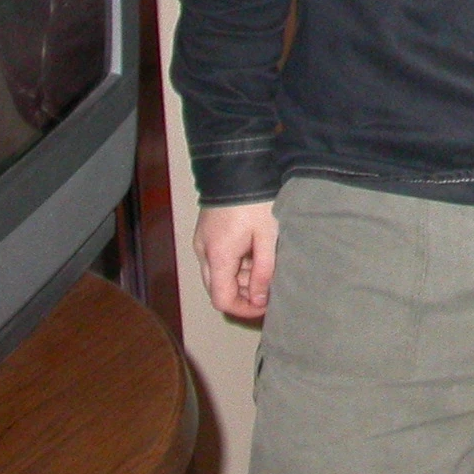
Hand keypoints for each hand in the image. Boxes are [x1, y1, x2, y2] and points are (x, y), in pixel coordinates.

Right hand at [194, 202, 279, 319]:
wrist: (239, 164)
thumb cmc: (257, 199)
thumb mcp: (268, 236)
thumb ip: (264, 271)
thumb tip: (259, 300)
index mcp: (218, 256)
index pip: (222, 299)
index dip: (244, 309)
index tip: (266, 305)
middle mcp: (204, 252)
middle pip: (218, 288)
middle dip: (245, 293)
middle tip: (270, 286)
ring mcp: (203, 241)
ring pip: (218, 273)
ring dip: (242, 277)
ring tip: (268, 264)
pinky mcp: (207, 232)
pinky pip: (219, 258)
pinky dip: (236, 262)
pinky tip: (257, 250)